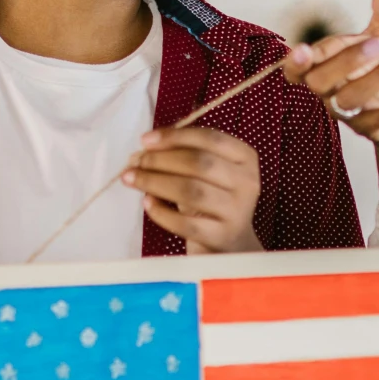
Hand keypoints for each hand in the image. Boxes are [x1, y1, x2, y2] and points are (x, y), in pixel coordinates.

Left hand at [124, 127, 260, 253]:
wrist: (231, 243)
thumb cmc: (212, 200)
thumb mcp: (207, 173)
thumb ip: (184, 155)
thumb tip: (146, 146)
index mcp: (245, 158)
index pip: (210, 138)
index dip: (175, 136)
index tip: (145, 140)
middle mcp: (247, 182)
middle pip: (200, 163)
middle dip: (161, 159)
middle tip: (135, 162)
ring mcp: (237, 211)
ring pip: (192, 191)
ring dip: (155, 181)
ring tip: (132, 179)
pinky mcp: (222, 236)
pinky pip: (186, 223)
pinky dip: (161, 212)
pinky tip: (147, 203)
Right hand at [284, 0, 378, 148]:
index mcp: (325, 65)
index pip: (301, 66)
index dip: (297, 61)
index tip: (301, 50)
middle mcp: (330, 91)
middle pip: (321, 81)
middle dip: (346, 61)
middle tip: (376, 43)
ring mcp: (349, 111)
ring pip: (349, 100)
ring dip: (375, 80)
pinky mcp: (370, 127)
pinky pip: (376, 125)